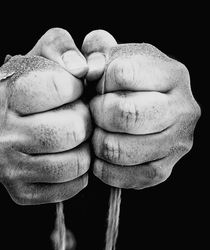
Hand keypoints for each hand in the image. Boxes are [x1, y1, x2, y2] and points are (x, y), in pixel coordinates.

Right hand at [0, 28, 91, 204]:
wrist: (15, 123)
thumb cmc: (36, 89)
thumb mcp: (43, 54)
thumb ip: (63, 47)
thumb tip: (81, 68)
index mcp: (1, 94)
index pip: (63, 86)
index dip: (78, 87)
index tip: (71, 89)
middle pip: (73, 130)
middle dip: (85, 120)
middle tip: (77, 117)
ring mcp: (6, 168)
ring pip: (75, 163)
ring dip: (85, 148)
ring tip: (72, 139)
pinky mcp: (20, 193)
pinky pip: (71, 187)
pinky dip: (79, 173)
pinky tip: (67, 158)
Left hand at [82, 30, 200, 188]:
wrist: (142, 109)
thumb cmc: (123, 84)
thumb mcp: (113, 56)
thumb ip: (96, 51)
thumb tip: (87, 68)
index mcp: (172, 74)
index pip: (122, 73)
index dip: (98, 81)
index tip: (97, 86)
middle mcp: (183, 109)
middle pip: (125, 115)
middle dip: (97, 114)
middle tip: (95, 112)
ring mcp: (176, 144)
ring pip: (120, 149)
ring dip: (97, 141)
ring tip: (98, 132)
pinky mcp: (163, 171)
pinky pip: (123, 176)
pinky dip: (103, 167)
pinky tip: (102, 154)